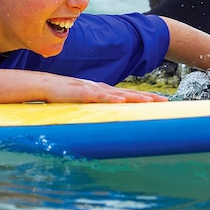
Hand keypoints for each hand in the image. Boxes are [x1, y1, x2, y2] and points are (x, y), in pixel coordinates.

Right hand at [45, 76, 166, 103]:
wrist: (43, 85)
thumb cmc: (62, 96)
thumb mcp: (83, 105)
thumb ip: (94, 111)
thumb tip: (105, 123)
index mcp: (102, 92)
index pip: (127, 95)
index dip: (144, 99)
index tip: (161, 103)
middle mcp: (100, 89)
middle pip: (128, 94)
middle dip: (147, 98)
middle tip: (165, 102)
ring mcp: (91, 89)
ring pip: (117, 94)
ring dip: (134, 97)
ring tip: (150, 101)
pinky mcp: (80, 93)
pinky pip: (98, 96)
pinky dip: (110, 98)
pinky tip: (121, 100)